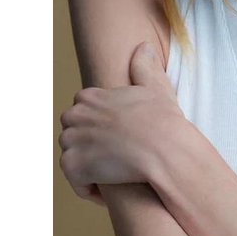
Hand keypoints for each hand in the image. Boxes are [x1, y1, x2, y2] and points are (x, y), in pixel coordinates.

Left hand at [58, 42, 184, 205]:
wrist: (165, 149)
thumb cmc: (163, 120)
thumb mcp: (155, 87)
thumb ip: (144, 66)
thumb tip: (143, 47)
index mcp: (90, 96)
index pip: (82, 111)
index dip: (99, 126)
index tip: (117, 137)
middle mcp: (75, 115)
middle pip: (72, 134)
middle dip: (89, 145)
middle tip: (116, 157)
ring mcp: (71, 141)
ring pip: (72, 157)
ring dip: (90, 167)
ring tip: (114, 173)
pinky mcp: (73, 166)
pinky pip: (75, 181)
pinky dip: (90, 188)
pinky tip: (111, 188)